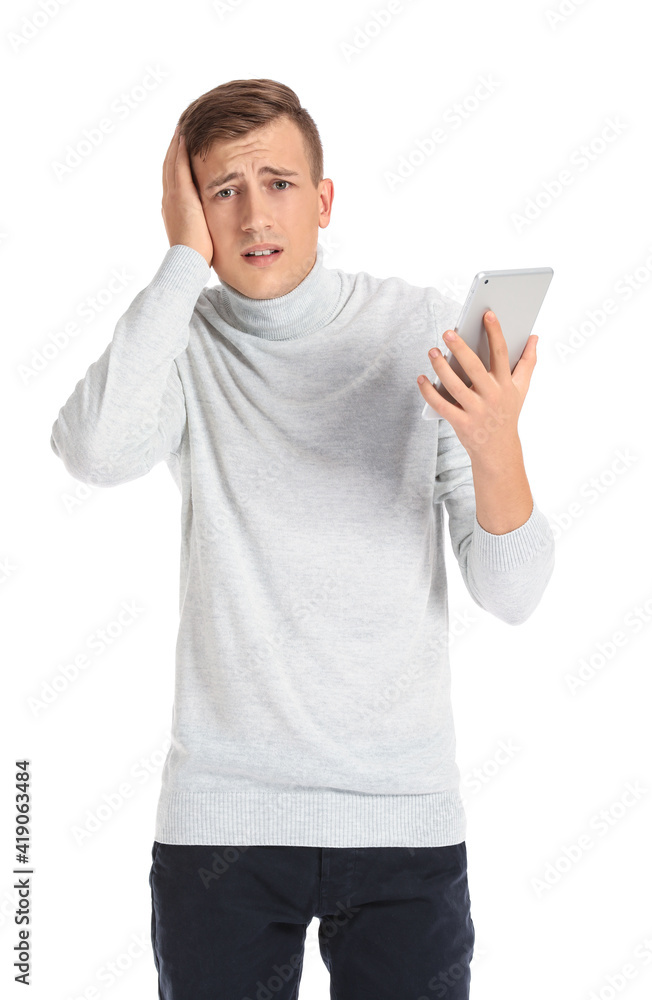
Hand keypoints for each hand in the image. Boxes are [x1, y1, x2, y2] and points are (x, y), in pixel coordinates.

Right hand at [162, 125, 212, 266]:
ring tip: (183, 126)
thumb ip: (205, 223)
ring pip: (172, 162)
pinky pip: (178, 165)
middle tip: (181, 129)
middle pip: (170, 166)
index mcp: (174, 208)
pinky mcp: (181, 195)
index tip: (183, 148)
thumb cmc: (199, 256)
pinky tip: (184, 135)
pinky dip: (180, 149)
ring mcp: (173, 196)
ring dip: (177, 143)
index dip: (178, 162)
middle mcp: (170, 199)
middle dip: (175, 148)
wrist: (188, 263)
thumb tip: (215, 222)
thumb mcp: (201, 235)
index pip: (175, 179)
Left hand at [417, 310, 536, 464]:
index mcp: (505, 384)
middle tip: (448, 332)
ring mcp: (476, 411)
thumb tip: (534, 337)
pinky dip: (429, 392)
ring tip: (432, 351)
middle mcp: (492, 396)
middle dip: (461, 348)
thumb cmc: (507, 413)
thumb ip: (528, 362)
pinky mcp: (461, 423)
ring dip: (441, 367)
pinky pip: (442, 405)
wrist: (498, 451)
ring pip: (455, 385)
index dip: (495, 332)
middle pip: (474, 367)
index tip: (487, 313)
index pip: (501, 353)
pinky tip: (421, 378)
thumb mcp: (521, 389)